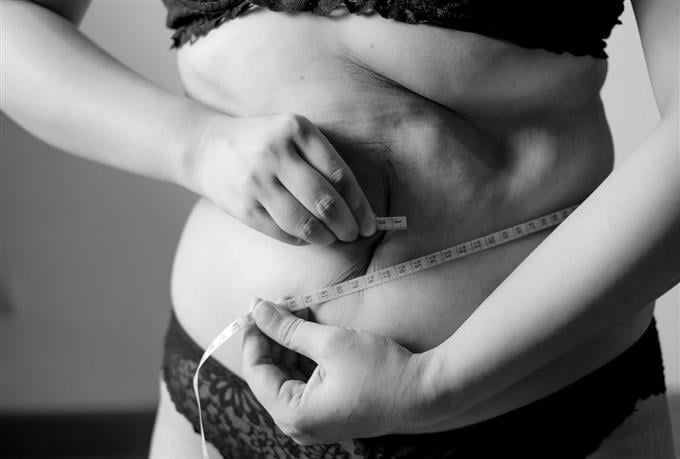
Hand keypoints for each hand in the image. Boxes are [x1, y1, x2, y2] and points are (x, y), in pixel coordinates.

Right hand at [187, 113, 375, 244]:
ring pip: (304, 222)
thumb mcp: (293, 134)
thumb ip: (322, 160)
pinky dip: (301, 239)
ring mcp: (256, 181)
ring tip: (334, 239)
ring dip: (326, 237)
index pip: (339, 174)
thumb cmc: (263, 142)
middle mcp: (276, 153)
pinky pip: (282, 232)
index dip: (360, 204)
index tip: (371, 222)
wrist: (207, 147)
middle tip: (356, 235)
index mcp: (296, 130)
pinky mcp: (243, 206)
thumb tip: (358, 205)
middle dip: (347, 225)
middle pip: (325, 201)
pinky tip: (309, 237)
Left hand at [241, 300, 429, 444]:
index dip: (254, 336)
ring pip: (287, 376)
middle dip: (273, 337)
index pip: (256, 371)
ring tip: (298, 312)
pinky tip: (311, 331)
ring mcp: (315, 421)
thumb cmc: (381, 371)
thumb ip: (289, 327)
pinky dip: (304, 357)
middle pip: (270, 374)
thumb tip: (258, 310)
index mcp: (294, 413)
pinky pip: (305, 383)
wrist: (426, 393)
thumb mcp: (330, 342)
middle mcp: (299, 424)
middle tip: (280, 304)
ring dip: (289, 344)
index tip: (257, 308)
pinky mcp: (329, 412)